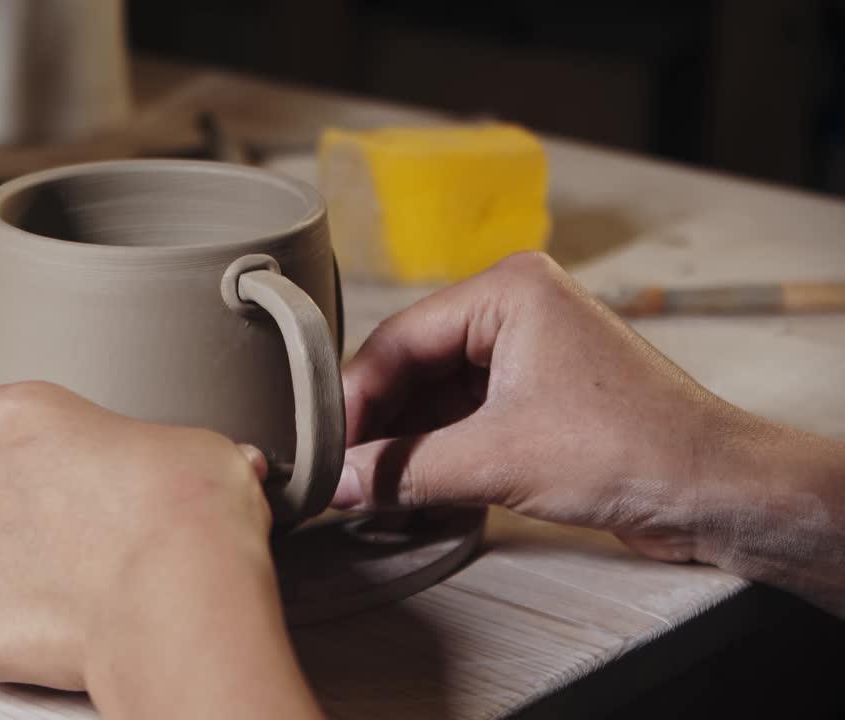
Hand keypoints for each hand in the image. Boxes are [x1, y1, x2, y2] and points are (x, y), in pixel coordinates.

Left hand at [0, 381, 270, 688]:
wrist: (179, 593)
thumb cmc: (191, 511)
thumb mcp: (201, 449)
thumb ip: (179, 454)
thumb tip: (233, 465)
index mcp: (15, 414)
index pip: (12, 427)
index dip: (54, 462)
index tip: (90, 485)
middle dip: (24, 521)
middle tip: (88, 547)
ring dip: (12, 583)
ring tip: (80, 602)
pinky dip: (3, 645)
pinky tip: (59, 643)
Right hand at [333, 251, 737, 560]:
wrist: (718, 491)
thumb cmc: (635, 450)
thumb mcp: (499, 460)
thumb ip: (405, 471)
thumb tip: (335, 483)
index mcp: (508, 291)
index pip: (399, 338)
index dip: (354, 398)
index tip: (324, 446)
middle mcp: (515, 311)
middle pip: (414, 367)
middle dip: (378, 426)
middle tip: (339, 474)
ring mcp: (527, 353)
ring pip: (435, 397)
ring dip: (405, 446)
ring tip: (369, 492)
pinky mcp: (538, 396)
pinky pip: (464, 418)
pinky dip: (437, 455)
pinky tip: (411, 492)